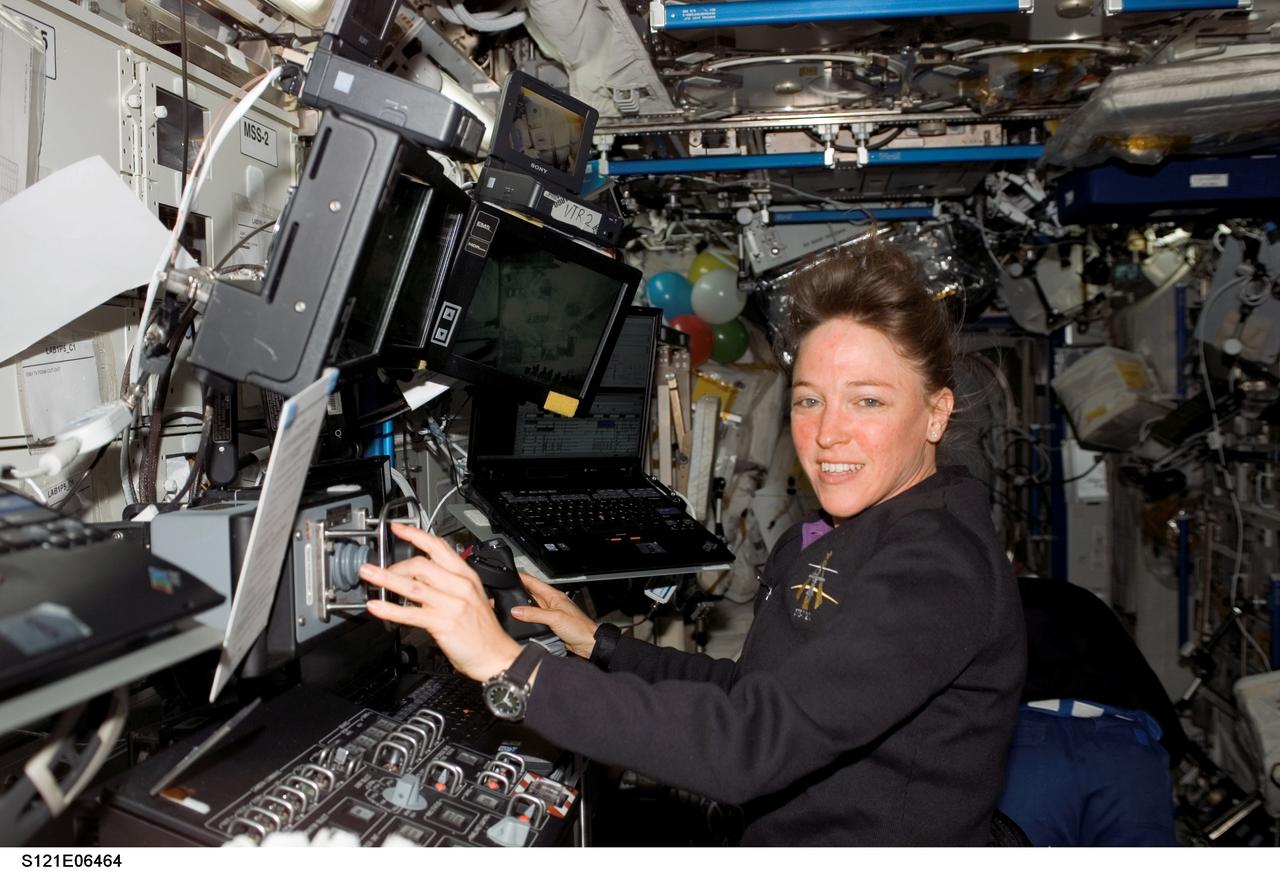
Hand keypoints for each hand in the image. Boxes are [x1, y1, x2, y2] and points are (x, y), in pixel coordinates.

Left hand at [360, 523, 520, 682]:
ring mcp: (452, 604)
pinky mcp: (443, 623)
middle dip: (395, 565)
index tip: (398, 528)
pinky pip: (410, 613)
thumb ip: (450, 585)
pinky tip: (376, 606)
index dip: (415, 535)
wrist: (495, 656)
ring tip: (368, 574)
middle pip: (422, 564)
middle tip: (380, 570)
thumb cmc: (484, 631)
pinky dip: (390, 609)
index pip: (439, 547)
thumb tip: (423, 578)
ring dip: (385, 578)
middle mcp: (460, 586)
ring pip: (413, 585)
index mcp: (467, 576)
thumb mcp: (472, 598)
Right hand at [510, 575, 598, 658]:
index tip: (510, 575)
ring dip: (522, 608)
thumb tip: (516, 610)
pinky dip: (527, 619)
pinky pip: (534, 620)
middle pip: (531, 595)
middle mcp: (551, 604)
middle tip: (504, 592)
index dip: (522, 578)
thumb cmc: (580, 627)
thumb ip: (534, 614)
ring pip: (531, 608)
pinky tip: (520, 621)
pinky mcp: (550, 625)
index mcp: (554, 596)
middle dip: (518, 593)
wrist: (589, 644)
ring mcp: (550, 614)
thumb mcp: (555, 618)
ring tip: (508, 606)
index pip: (534, 583)